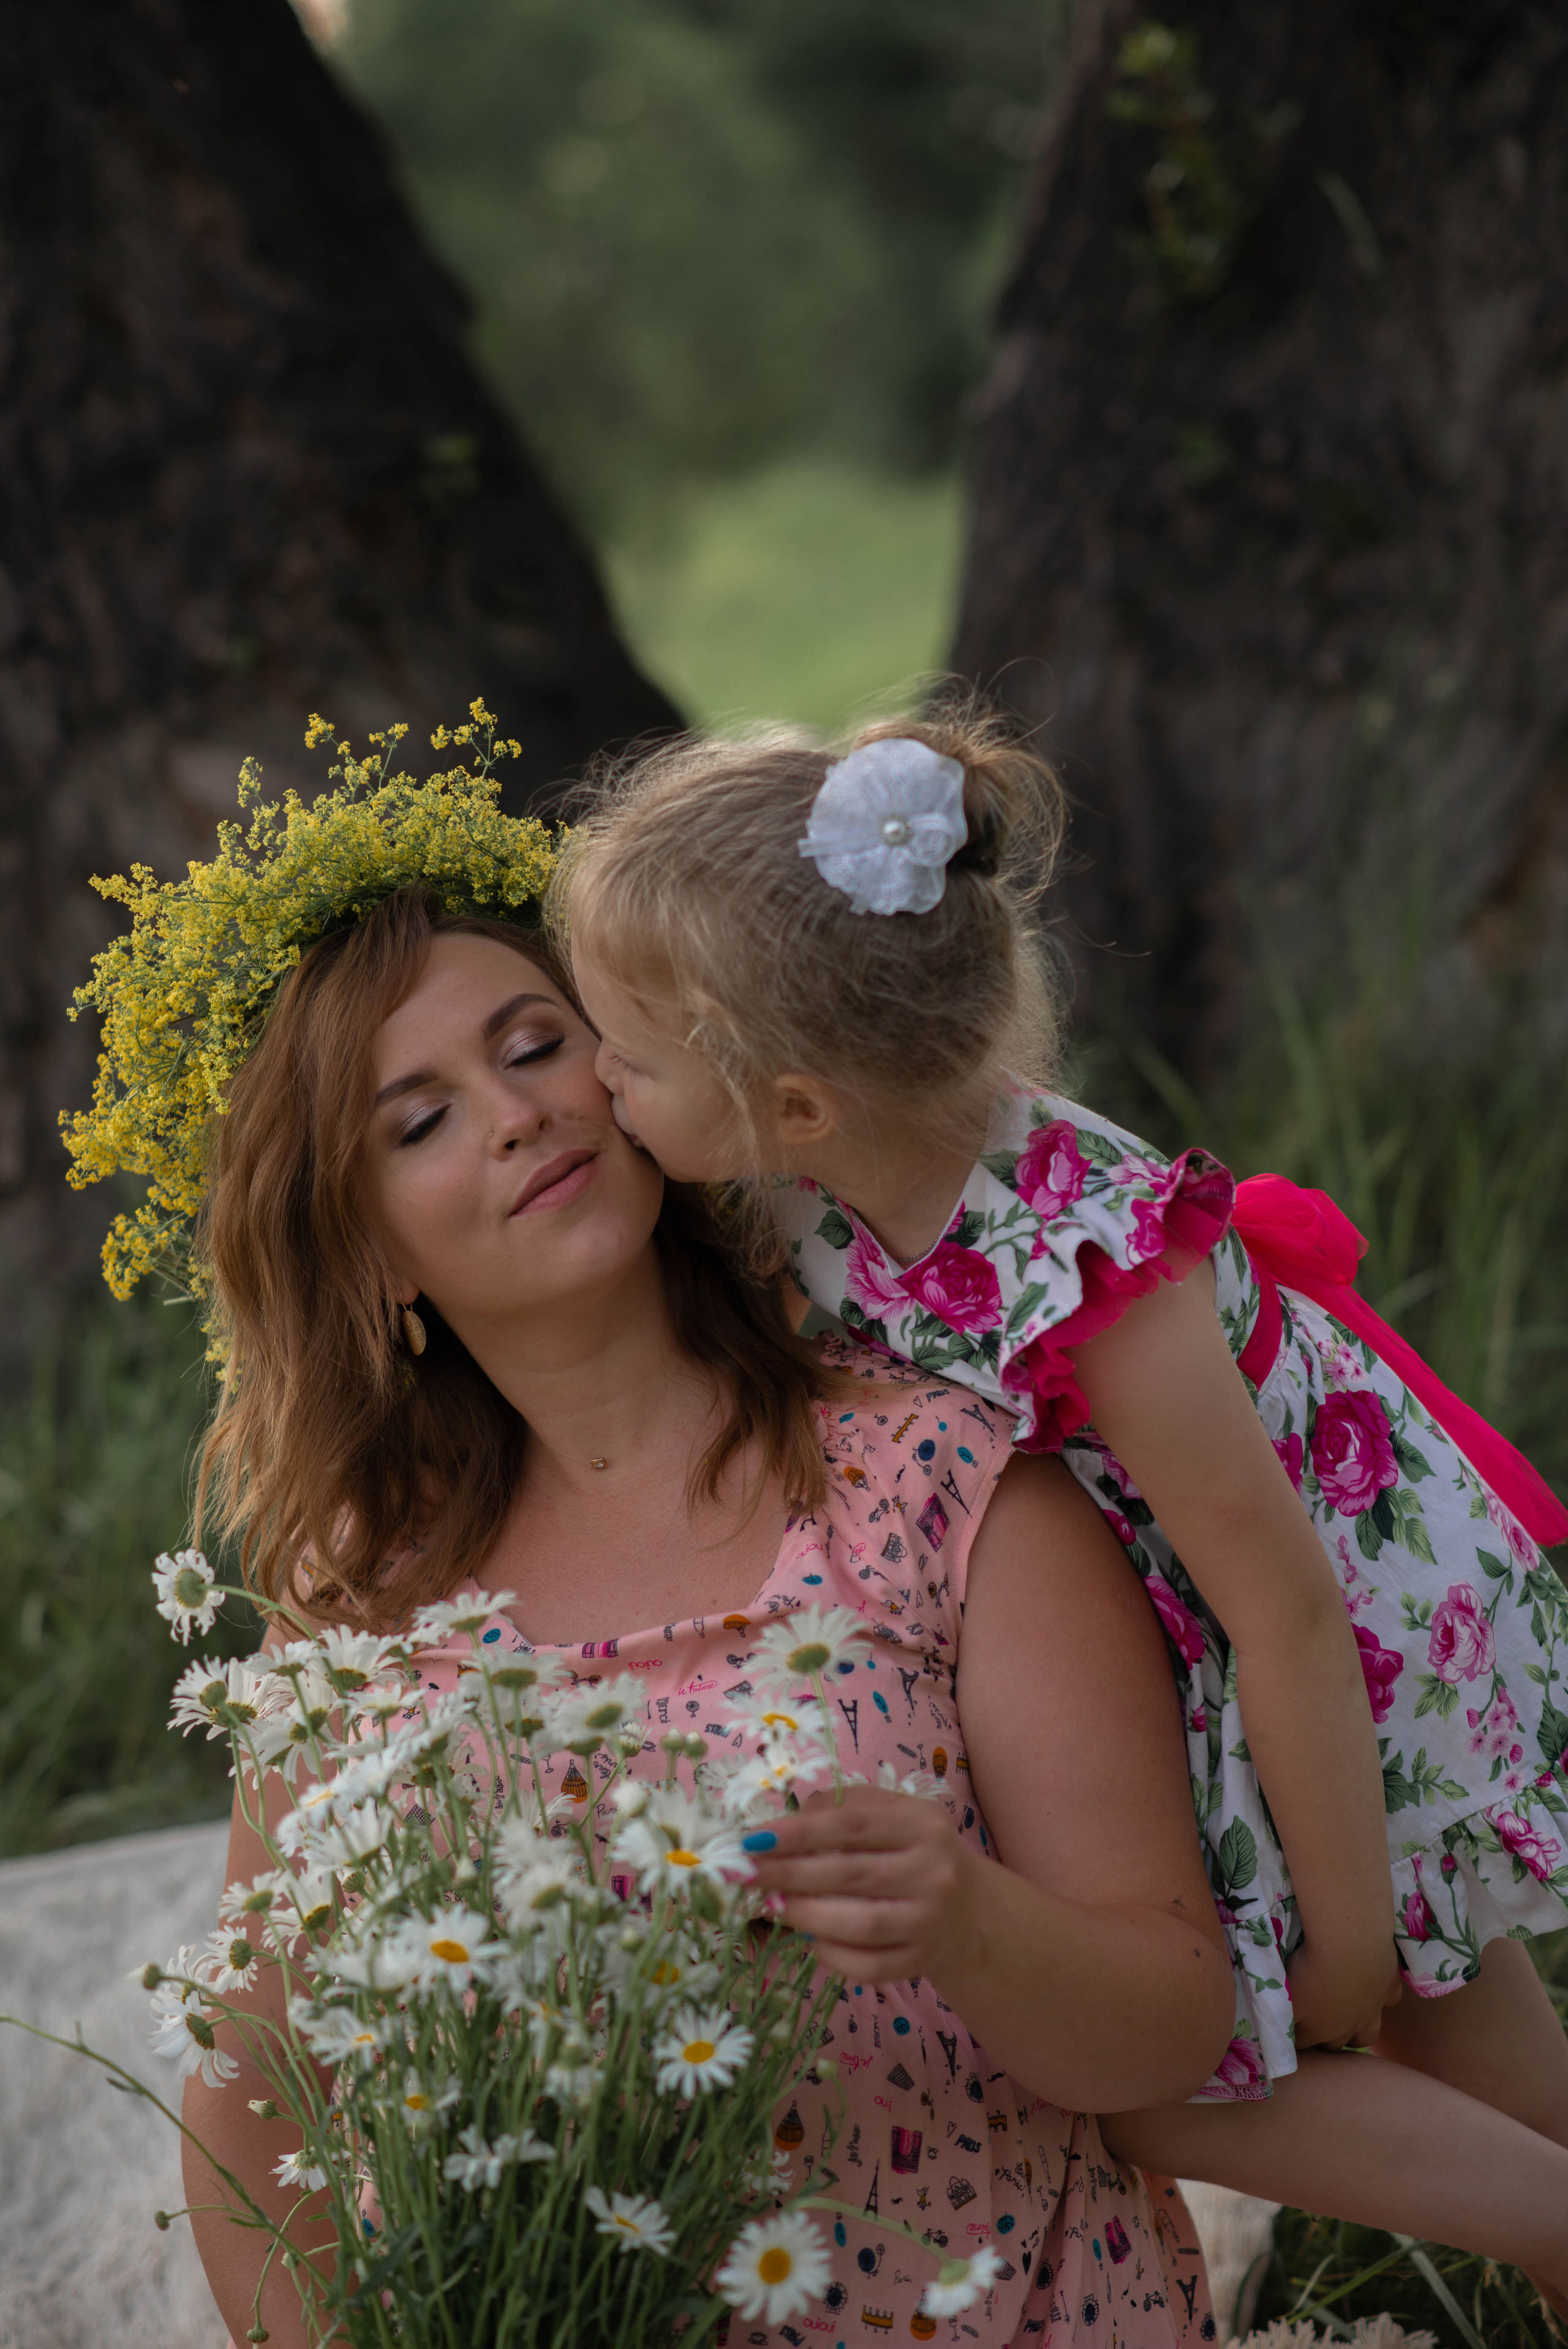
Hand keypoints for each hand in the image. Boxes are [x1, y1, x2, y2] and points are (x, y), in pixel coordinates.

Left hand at [742, 1784, 981, 1984]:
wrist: (968, 1910)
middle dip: (790, 1874)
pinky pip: (868, 1966)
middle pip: (851, 1874)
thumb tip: (786, 1822)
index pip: (854, 1825)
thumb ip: (845, 1807)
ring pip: (860, 1924)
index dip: (801, 1832)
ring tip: (771, 1904)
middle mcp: (932, 1872)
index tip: (755, 1839)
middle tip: (745, 1874)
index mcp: (922, 1825)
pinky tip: (809, 1939)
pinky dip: (832, 1955)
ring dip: (805, 1915)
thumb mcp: (893, 1815)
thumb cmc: (914, 1852)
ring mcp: (928, 1921)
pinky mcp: (920, 1961)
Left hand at [1287, 1943, 1401, 2050]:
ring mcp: (1373, 2009)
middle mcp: (1348, 2026)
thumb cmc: (1309, 1970)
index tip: (1290, 2028)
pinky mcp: (1390, 1988)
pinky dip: (1382, 1998)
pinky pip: (1390, 2000)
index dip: (1296, 2037)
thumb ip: (1279, 2011)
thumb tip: (1278, 2023)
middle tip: (1316, 2024)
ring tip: (1347, 2020)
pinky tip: (1374, 1987)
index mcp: (1320, 2028)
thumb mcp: (1284, 1993)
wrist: (1349, 1945)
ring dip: (1357, 2033)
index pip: (1304, 2044)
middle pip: (1336, 2045)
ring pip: (1368, 2035)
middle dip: (1325, 2040)